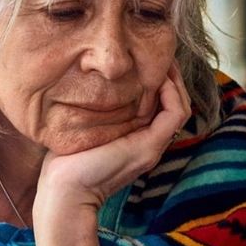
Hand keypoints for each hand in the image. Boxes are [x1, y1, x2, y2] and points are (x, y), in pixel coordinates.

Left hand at [33, 64, 190, 226]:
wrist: (65, 191)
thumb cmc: (65, 161)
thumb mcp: (84, 127)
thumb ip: (95, 111)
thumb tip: (85, 85)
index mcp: (137, 140)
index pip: (162, 107)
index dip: (160, 82)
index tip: (147, 60)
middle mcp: (150, 143)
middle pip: (176, 104)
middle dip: (171, 77)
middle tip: (161, 55)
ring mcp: (153, 145)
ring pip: (181, 107)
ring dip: (175, 81)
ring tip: (164, 61)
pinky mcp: (150, 146)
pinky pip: (175, 113)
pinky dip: (171, 92)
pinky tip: (157, 77)